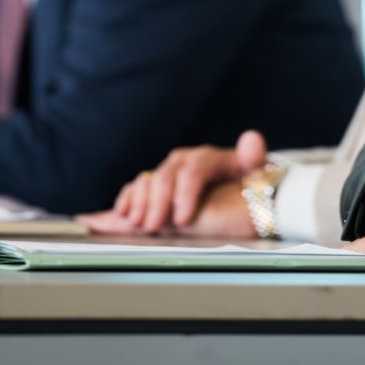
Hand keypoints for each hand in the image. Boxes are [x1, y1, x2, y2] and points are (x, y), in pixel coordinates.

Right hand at [78, 129, 268, 233]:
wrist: (240, 193)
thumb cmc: (246, 185)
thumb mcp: (254, 173)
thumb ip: (252, 158)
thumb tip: (252, 139)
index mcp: (206, 159)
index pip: (193, 168)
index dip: (186, 191)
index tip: (184, 217)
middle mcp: (183, 164)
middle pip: (165, 177)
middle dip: (158, 202)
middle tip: (156, 225)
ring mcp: (166, 177)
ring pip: (146, 183)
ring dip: (139, 204)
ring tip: (139, 223)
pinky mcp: (154, 192)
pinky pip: (133, 193)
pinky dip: (122, 203)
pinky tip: (111, 215)